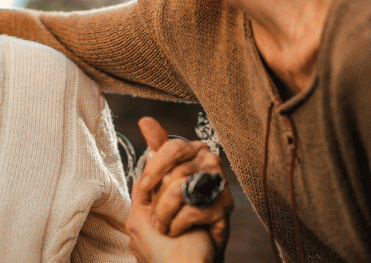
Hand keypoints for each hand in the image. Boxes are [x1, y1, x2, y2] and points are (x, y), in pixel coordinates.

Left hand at [129, 117, 231, 257]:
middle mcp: (209, 165)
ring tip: (164, 227)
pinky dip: (177, 224)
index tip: (145, 186)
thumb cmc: (165, 228)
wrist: (180, 262)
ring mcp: (219, 186)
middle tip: (155, 218)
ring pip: (182, 188)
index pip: (174, 146)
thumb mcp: (152, 189)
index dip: (156, 166)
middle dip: (157, 200)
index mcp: (191, 156)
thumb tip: (146, 121)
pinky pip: (193, 207)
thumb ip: (154, 156)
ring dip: (164, 214)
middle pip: (175, 170)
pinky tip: (179, 232)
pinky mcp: (224, 207)